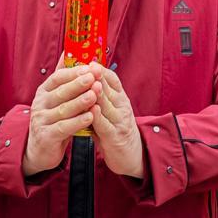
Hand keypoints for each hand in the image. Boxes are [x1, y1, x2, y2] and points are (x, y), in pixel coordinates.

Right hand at [22, 61, 101, 176]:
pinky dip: (78, 121)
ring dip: (80, 102)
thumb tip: (68, 50)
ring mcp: (41, 120)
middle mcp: (40, 104)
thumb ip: (63, 76)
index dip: (73, 72)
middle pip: (61, 92)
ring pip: (63, 109)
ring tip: (95, 95)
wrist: (41, 149)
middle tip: (94, 77)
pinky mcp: (46, 136)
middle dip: (78, 84)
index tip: (90, 68)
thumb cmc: (54, 119)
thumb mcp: (57, 97)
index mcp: (43, 92)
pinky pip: (64, 127)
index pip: (57, 78)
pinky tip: (90, 117)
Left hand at [90, 65, 144, 179]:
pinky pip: (105, 125)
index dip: (102, 70)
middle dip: (97, 78)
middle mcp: (122, 107)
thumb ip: (100, 97)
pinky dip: (98, 117)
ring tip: (88, 84)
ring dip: (97, 94)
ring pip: (107, 105)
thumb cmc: (115, 130)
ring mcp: (120, 122)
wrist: (131, 156)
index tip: (90, 62)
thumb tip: (85, 79)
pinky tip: (91, 110)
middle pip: (109, 89)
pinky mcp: (115, 137)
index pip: (113, 80)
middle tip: (86, 67)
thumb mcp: (111, 110)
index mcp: (121, 99)